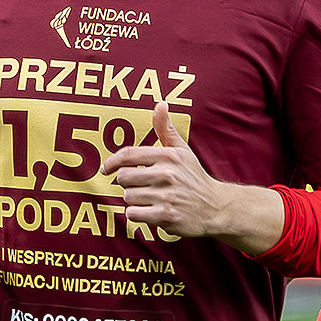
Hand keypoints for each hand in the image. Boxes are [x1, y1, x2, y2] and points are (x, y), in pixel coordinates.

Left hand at [103, 102, 233, 239]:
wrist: (215, 207)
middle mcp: (167, 174)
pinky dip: (138, 214)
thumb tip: (160, 104)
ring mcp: (167, 196)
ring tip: (151, 199)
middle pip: (123, 178)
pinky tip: (151, 211)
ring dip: (135, 200)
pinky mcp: (166, 216)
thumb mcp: (183, 151)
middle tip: (142, 186)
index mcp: (168, 156)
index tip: (106, 169)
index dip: (111, 162)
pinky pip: (133, 214)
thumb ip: (167, 129)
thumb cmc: (194, 177)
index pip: (128, 155)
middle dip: (128, 184)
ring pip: (128, 197)